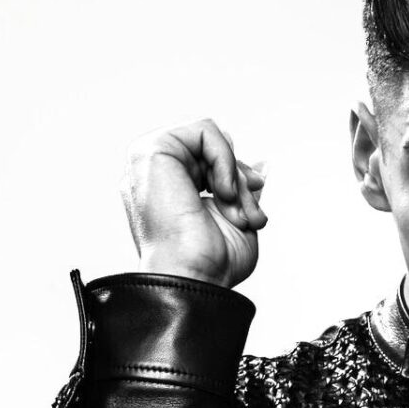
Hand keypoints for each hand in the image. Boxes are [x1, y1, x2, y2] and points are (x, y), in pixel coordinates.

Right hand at [121, 118, 268, 287]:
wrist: (194, 277)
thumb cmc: (211, 263)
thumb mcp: (236, 219)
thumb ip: (241, 188)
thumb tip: (262, 165)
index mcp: (163, 189)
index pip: (206, 161)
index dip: (236, 175)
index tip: (254, 201)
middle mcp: (150, 174)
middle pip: (209, 150)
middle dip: (238, 177)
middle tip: (248, 211)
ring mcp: (146, 161)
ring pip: (209, 140)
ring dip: (233, 174)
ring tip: (234, 208)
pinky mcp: (151, 150)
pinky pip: (204, 130)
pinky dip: (225, 159)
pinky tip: (222, 193)